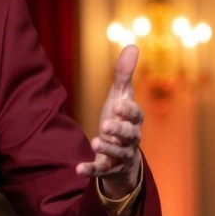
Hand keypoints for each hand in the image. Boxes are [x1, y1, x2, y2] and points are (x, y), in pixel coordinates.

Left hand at [75, 44, 143, 198]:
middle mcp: (130, 138)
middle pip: (129, 134)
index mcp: (134, 120)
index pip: (136, 115)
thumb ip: (124, 74)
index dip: (129, 111)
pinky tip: (77, 169)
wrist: (122, 157)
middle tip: (106, 124)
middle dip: (119, 129)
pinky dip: (91, 170)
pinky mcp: (108, 169)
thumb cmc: (120, 120)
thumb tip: (133, 45)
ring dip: (107, 148)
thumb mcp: (121, 97)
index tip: (120, 105)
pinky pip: (101, 171)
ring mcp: (120, 155)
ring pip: (117, 153)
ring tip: (95, 142)